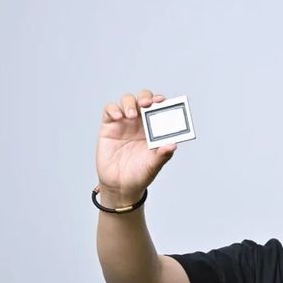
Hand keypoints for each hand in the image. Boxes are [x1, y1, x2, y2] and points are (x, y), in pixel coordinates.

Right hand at [95, 89, 176, 204]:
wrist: (120, 185)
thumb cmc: (140, 173)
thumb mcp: (154, 165)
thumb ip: (163, 155)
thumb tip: (173, 145)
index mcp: (155, 128)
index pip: (159, 109)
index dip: (162, 102)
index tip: (163, 101)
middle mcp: (140, 122)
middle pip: (143, 99)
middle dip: (146, 97)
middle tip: (147, 103)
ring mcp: (124, 122)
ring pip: (127, 101)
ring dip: (130, 103)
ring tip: (131, 115)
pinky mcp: (109, 126)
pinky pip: (110, 110)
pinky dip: (113, 109)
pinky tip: (118, 117)